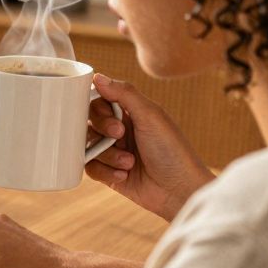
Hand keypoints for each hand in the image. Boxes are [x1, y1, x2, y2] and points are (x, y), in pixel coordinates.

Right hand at [86, 74, 214, 220]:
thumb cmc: (172, 151)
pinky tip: (124, 176)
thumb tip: (97, 76)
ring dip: (107, 155)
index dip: (99, 110)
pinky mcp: (109, 173)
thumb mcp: (151, 116)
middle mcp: (119, 131)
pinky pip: (90, 168)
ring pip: (88, 147)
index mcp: (130, 113)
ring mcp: (113, 152)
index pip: (98, 101)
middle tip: (120, 136)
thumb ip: (124, 93)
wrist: (179, 190)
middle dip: (102, 131)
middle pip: (88, 123)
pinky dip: (106, 172)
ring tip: (129, 163)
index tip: (114, 119)